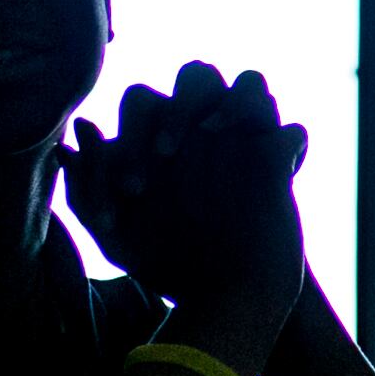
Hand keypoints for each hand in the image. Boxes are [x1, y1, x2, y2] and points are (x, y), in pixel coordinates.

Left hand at [63, 61, 307, 358]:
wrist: (223, 299)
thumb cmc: (165, 263)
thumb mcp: (115, 237)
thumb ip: (87, 188)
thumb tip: (82, 127)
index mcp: (159, 138)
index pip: (144, 102)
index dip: (132, 135)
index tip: (132, 192)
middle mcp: (202, 131)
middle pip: (197, 75)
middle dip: (181, 106)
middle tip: (167, 154)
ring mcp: (244, 142)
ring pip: (252, 84)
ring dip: (235, 102)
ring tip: (216, 134)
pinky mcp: (281, 164)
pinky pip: (292, 132)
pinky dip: (282, 139)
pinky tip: (265, 171)